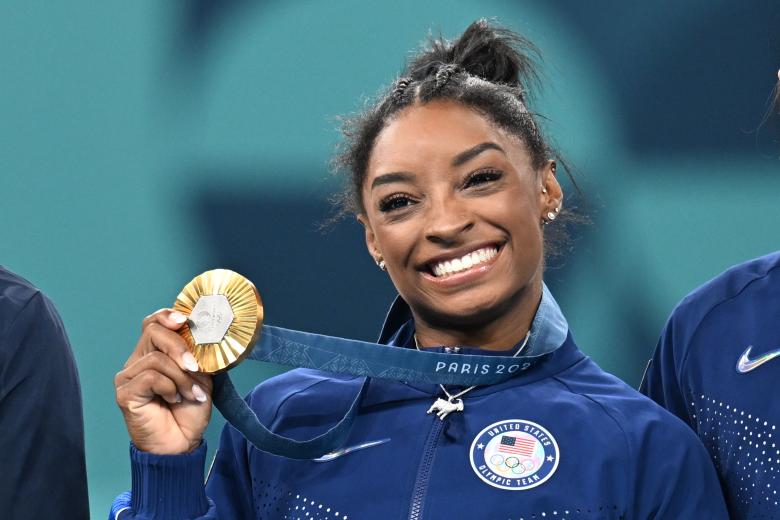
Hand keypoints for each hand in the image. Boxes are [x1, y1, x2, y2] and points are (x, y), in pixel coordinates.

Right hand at [115, 309, 212, 454]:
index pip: (153, 323)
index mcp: (155, 353)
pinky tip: (175, 400)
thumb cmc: (190, 411)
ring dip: (181, 377)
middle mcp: (137, 361)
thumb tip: (202, 336)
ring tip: (190, 393)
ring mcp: (128, 377)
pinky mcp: (125, 393)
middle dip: (179, 346)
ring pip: (157, 358)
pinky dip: (170, 387)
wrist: (182, 443)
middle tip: (194, 367)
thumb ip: (196, 355)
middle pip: (153, 332)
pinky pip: (151, 377)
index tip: (184, 319)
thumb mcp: (200, 376)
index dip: (167, 316)